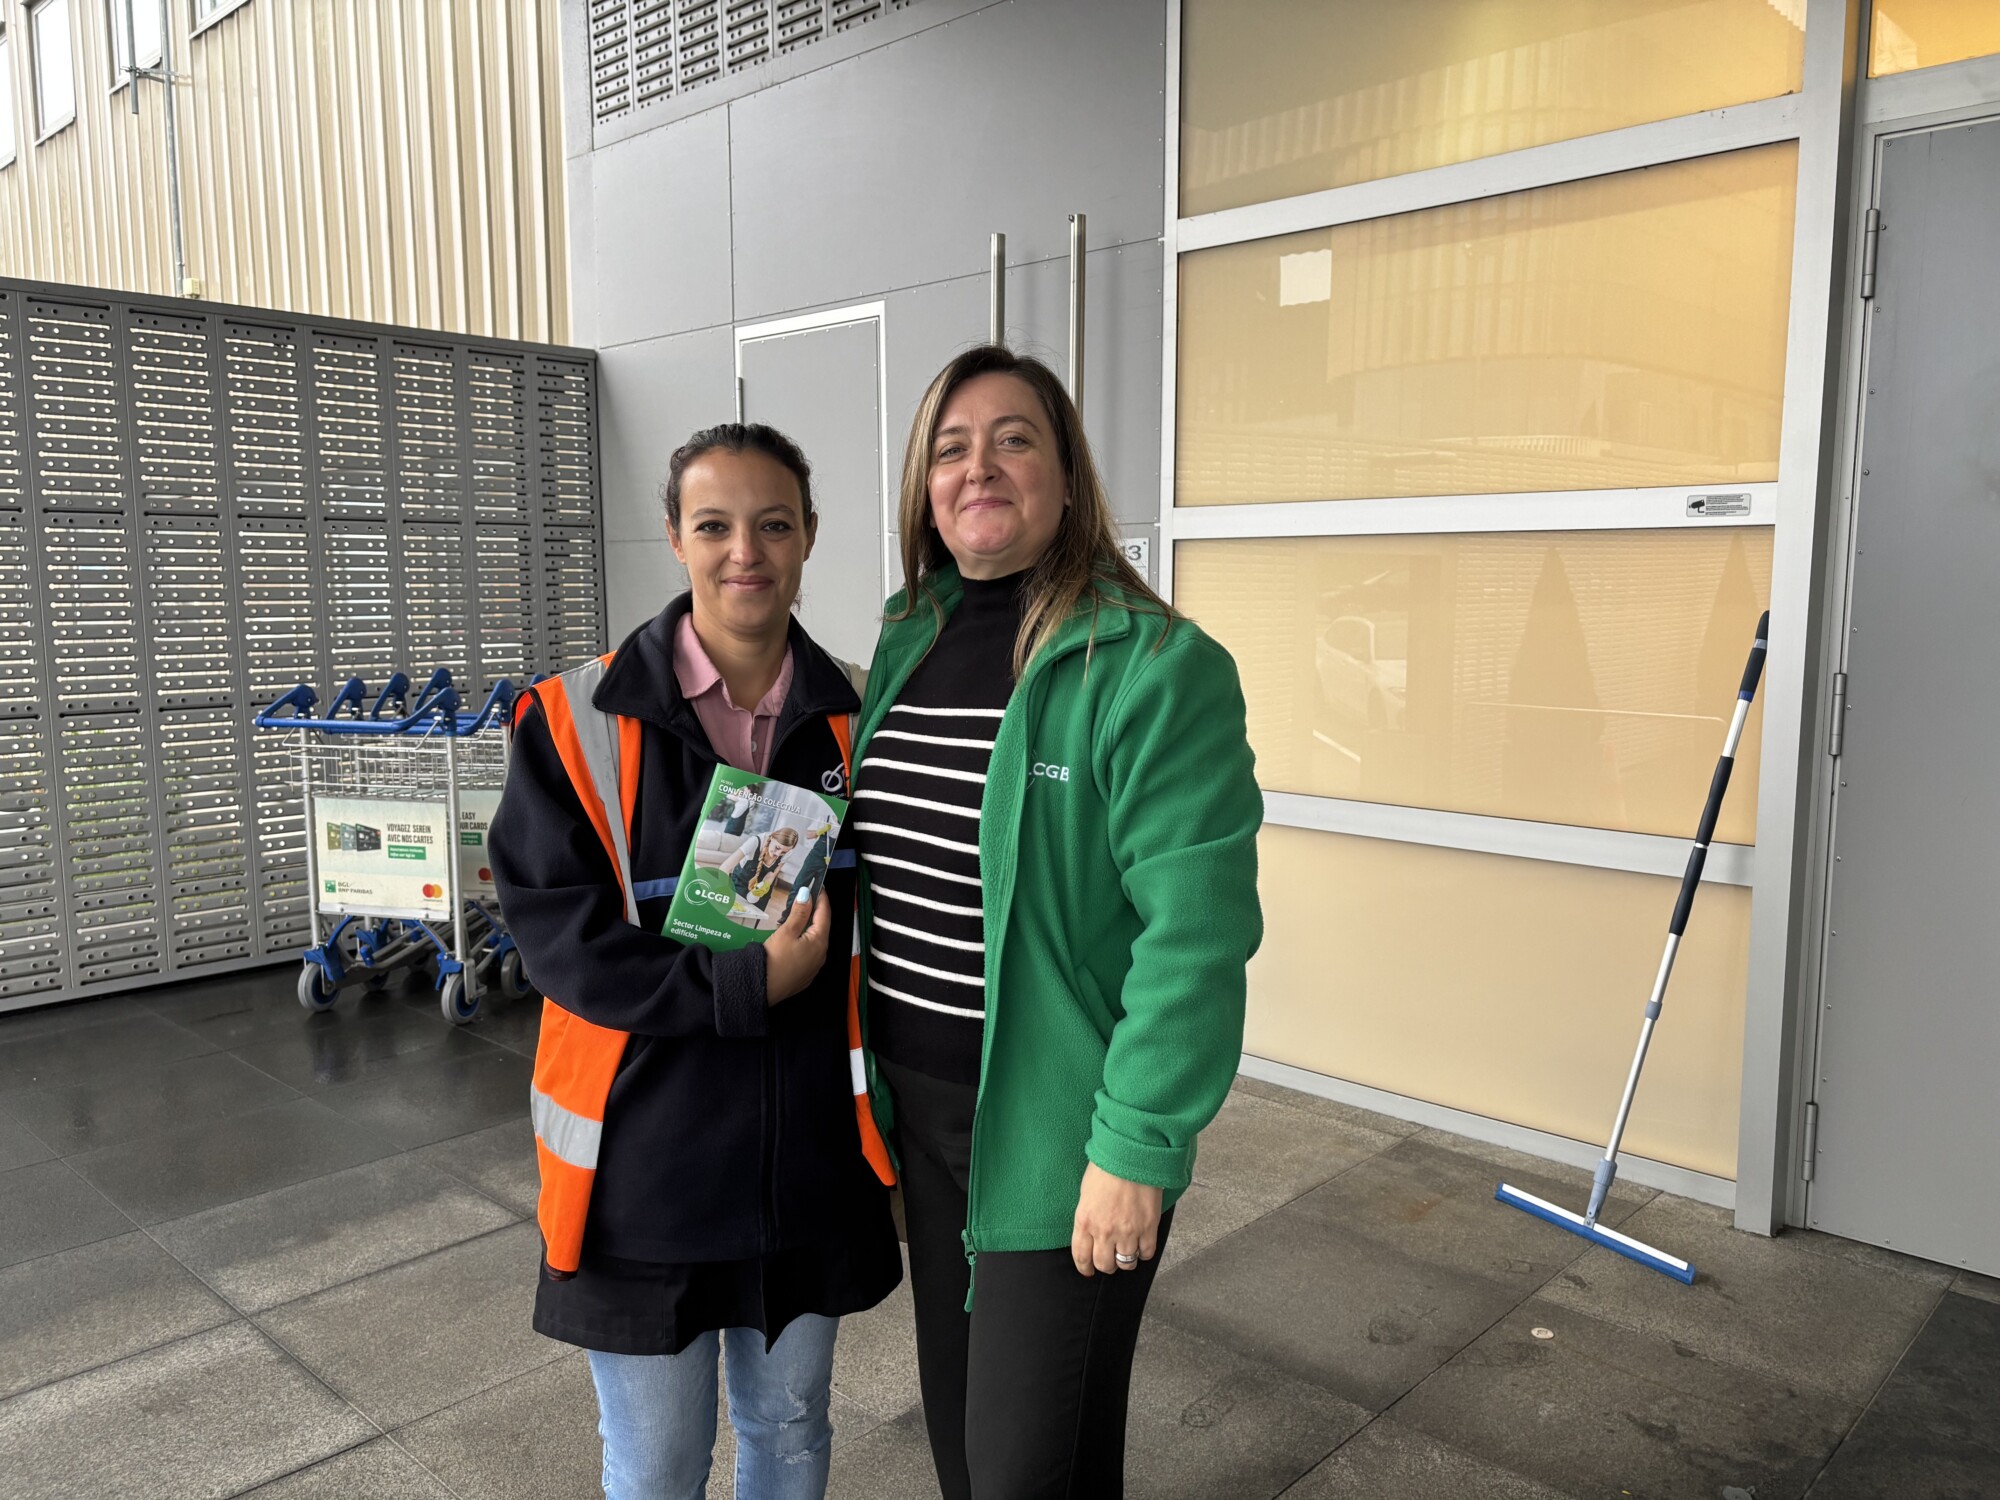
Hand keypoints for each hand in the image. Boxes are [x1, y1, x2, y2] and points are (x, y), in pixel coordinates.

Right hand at [763, 891, 830, 1004]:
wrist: (762, 989)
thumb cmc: (774, 959)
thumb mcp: (786, 932)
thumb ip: (799, 913)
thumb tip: (808, 895)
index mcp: (820, 941)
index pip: (825, 914)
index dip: (822, 898)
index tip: (818, 886)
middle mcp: (821, 954)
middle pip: (821, 927)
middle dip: (816, 911)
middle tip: (807, 896)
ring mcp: (814, 966)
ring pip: (815, 940)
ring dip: (809, 926)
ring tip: (799, 913)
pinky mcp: (805, 974)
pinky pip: (808, 952)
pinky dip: (804, 940)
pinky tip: (794, 937)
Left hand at [1070, 1161, 1163, 1276]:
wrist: (1131, 1154)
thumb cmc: (1106, 1167)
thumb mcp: (1086, 1193)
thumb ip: (1086, 1216)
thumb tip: (1090, 1231)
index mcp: (1084, 1221)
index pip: (1081, 1256)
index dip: (1085, 1268)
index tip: (1088, 1271)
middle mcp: (1104, 1231)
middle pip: (1104, 1265)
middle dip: (1106, 1265)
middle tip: (1110, 1259)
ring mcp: (1127, 1231)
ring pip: (1126, 1263)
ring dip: (1125, 1261)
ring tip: (1127, 1252)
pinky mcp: (1148, 1227)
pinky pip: (1146, 1253)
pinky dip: (1144, 1253)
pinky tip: (1142, 1246)